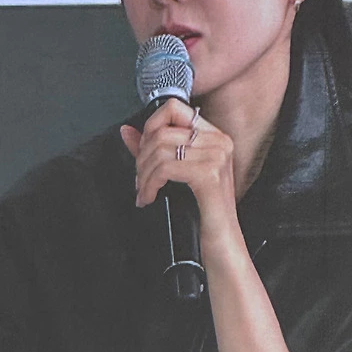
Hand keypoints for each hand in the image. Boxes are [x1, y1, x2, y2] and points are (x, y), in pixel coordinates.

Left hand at [119, 99, 239, 247]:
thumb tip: (127, 131)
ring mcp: (216, 156)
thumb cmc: (204, 213)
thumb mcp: (177, 175)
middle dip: (141, 157)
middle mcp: (219, 142)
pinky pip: (165, 168)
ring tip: (144, 190)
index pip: (174, 108)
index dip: (150, 125)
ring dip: (143, 174)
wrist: (223, 244)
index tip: (142, 150)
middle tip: (140, 179)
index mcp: (214, 137)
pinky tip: (149, 197)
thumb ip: (153, 150)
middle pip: (161, 131)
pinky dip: (149, 184)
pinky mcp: (209, 175)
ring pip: (160, 150)